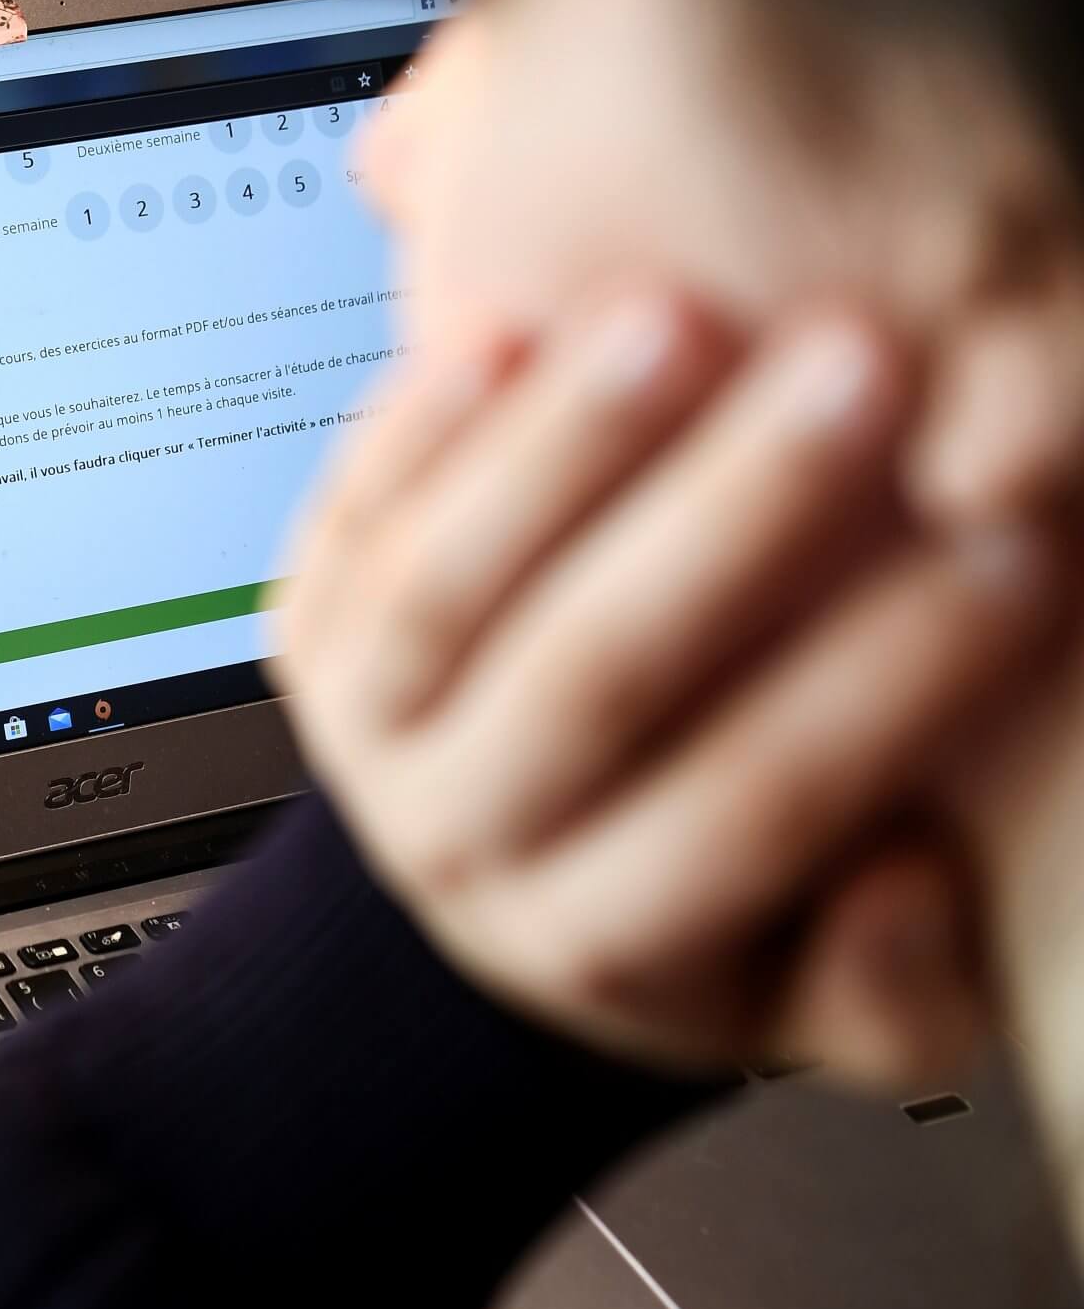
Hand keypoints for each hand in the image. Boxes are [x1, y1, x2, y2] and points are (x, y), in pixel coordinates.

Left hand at [272, 295, 1058, 1085]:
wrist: (496, 882)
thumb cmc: (691, 922)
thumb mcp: (804, 996)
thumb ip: (888, 990)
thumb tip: (907, 880)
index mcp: (597, 947)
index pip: (753, 808)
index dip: (887, 684)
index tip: (1017, 550)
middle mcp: (454, 843)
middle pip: (592, 673)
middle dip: (735, 512)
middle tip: (864, 365)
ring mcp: (357, 734)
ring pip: (448, 581)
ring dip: (566, 439)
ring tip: (680, 312)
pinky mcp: (297, 634)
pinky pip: (347, 519)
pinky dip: (414, 426)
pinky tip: (504, 327)